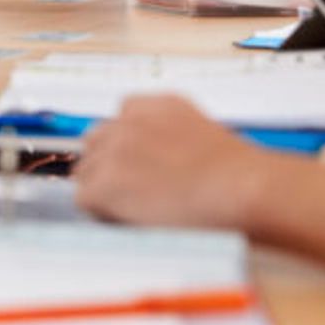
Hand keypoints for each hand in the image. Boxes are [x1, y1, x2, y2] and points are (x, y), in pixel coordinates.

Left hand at [76, 96, 272, 228]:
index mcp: (160, 105)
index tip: (139, 166)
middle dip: (109, 165)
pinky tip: (130, 219)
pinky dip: (101, 212)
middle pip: (96, 142)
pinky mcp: (105, 182)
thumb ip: (173, 140)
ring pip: (86, 172)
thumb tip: (160, 165)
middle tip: (134, 194)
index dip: (127, 147)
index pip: (121, 118)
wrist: (240, 189)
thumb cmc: (239, 176)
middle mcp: (131, 120)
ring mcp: (115, 149)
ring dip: (103, 189)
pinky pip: (84, 199)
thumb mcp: (205, 137)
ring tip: (137, 210)